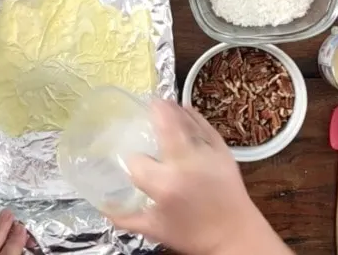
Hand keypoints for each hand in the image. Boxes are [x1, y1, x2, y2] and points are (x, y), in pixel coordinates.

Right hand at [106, 100, 293, 254]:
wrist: (235, 236)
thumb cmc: (193, 234)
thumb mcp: (154, 230)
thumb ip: (124, 217)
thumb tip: (101, 205)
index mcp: (164, 185)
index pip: (137, 161)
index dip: (130, 159)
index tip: (131, 160)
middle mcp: (185, 164)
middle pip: (166, 126)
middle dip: (155, 112)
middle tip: (145, 103)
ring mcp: (206, 154)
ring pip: (187, 122)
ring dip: (173, 109)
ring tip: (161, 101)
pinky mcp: (223, 151)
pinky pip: (206, 126)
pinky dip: (194, 115)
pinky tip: (185, 109)